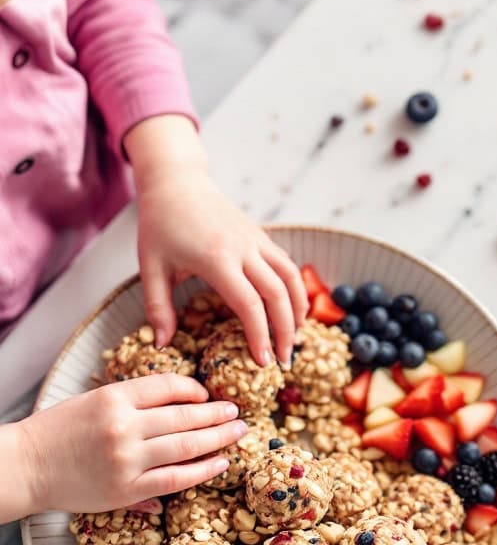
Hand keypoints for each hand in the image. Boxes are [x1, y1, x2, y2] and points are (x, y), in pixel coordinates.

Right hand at [4, 374, 246, 518]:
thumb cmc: (58, 431)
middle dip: (216, 413)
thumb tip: (181, 401)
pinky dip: (202, 470)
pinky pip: (176, 479)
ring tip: (237, 432)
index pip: (168, 386)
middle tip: (237, 412)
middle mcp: (123, 426)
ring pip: (186, 446)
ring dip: (218, 438)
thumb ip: (133, 401)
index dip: (194, 389)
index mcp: (114, 397)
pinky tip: (220, 462)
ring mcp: (127, 459)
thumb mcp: (93, 401)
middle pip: (184, 416)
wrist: (27, 466)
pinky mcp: (127, 489)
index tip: (206, 394)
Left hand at [126, 116, 307, 367]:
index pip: (249, 304)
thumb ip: (158, 309)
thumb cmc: (160, 226)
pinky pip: (286, 265)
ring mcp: (256, 240)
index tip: (263, 362)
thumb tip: (163, 346)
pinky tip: (291, 310)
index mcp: (216, 259)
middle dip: (285, 331)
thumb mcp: (151, 268)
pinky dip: (295, 289)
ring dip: (298, 310)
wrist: (176, 183)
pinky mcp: (261, 235)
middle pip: (278, 294)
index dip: (259, 336)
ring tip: (295, 337)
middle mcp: (243, 248)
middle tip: (283, 361)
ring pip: (291, 278)